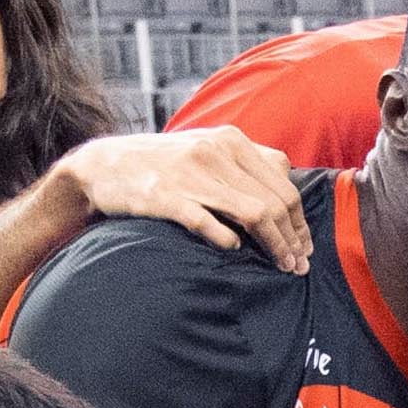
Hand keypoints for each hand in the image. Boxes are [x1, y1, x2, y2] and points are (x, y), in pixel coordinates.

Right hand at [60, 128, 311, 273]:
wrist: (103, 165)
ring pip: (253, 213)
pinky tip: (233, 250)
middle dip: (293, 239)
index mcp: (231, 140)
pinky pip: (208, 222)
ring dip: (273, 246)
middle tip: (298, 266)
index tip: (304, 247)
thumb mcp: (208, 150)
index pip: (284, 184)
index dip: (300, 220)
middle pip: (274, 202)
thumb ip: (246, 165)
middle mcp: (216, 152)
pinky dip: (227, 239)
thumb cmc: (164, 164)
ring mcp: (191, 174)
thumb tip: (288, 190)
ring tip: (281, 267)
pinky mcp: (166, 197)